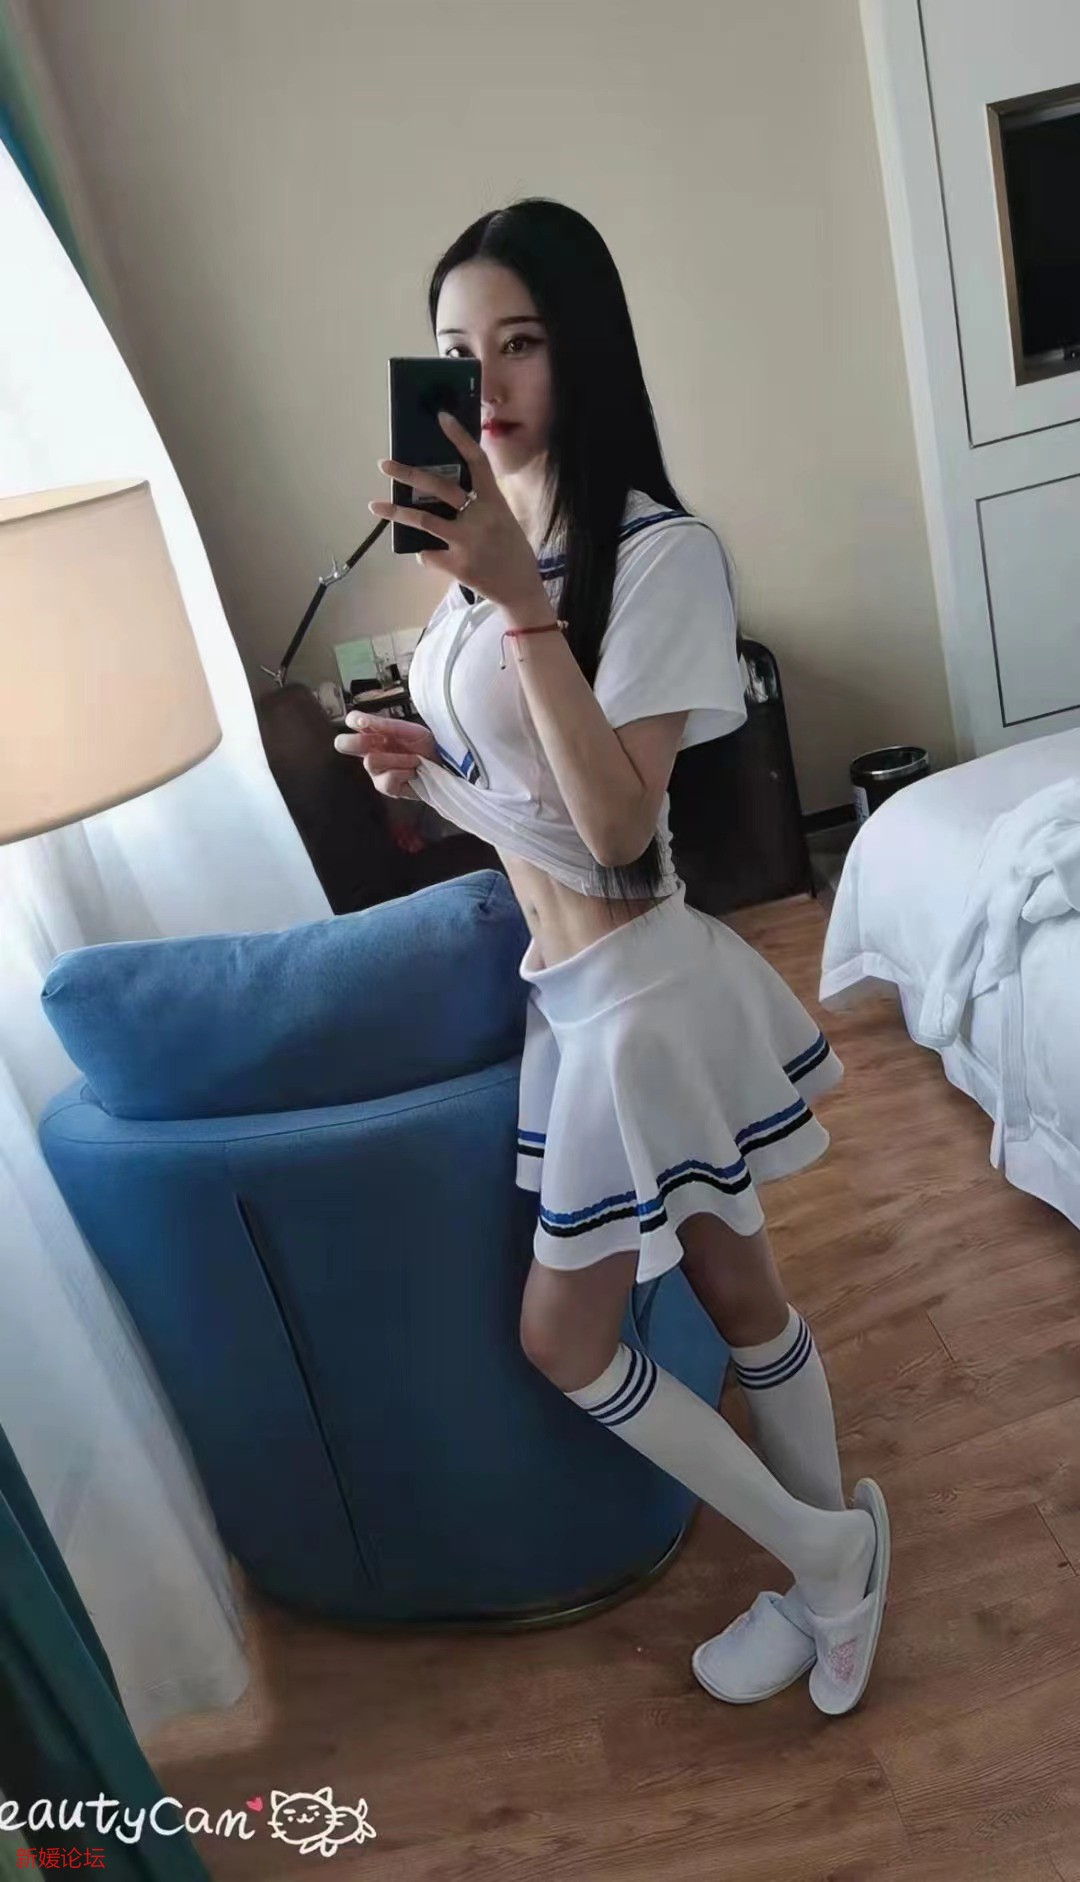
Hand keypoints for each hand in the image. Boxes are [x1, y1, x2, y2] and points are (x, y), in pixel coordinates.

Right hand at [334, 711, 436, 799]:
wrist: (444, 765)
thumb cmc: (426, 746)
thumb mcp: (408, 730)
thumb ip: (383, 724)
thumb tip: (359, 720)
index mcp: (374, 733)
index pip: (352, 721)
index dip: (354, 720)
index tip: (364, 723)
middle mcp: (370, 750)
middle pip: (343, 744)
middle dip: (356, 742)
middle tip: (379, 741)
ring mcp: (375, 770)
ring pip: (371, 761)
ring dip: (398, 759)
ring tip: (414, 759)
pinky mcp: (385, 787)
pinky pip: (386, 779)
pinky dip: (404, 773)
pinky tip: (413, 771)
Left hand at [370, 412, 551, 618]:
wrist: (521, 589)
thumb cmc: (511, 550)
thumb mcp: (503, 519)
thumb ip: (479, 504)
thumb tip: (443, 491)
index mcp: (495, 501)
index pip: (477, 462)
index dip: (459, 438)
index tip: (441, 418)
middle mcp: (480, 517)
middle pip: (439, 487)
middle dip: (408, 474)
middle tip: (384, 465)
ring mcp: (468, 542)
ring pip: (424, 520)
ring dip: (396, 513)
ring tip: (375, 507)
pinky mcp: (458, 565)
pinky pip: (428, 554)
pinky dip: (423, 553)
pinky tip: (426, 554)